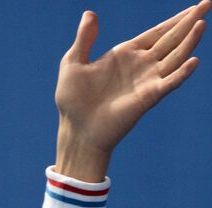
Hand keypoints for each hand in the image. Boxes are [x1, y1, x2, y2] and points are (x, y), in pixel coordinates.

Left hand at [55, 3, 210, 180]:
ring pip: (175, 56)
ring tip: (202, 24)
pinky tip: (193, 61)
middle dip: (189, 22)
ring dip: (189, 41)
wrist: (77, 130)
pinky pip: (169, 83)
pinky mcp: (148, 97)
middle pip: (171, 39)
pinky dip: (181, 73)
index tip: (194, 6)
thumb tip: (90, 13)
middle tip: (208, 4)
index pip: (157, 32)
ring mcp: (147, 81)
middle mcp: (141, 65)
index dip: (175, 19)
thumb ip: (84, 39)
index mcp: (126, 53)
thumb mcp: (73, 63)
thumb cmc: (73, 101)